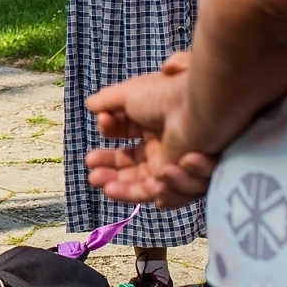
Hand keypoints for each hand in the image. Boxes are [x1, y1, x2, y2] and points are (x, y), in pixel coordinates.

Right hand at [82, 53, 213, 206]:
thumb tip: (90, 105)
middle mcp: (162, 141)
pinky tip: (115, 188)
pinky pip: (154, 192)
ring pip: (140, 181)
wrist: (195, 112)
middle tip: (91, 172)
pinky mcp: (176, 179)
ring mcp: (170, 161)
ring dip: (117, 184)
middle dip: (109, 168)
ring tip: (98, 182)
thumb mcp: (129, 93)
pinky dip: (134, 192)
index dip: (110, 131)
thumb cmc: (164, 96)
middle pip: (131, 161)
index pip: (126, 130)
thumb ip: (107, 100)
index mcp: (152, 118)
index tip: (103, 125)